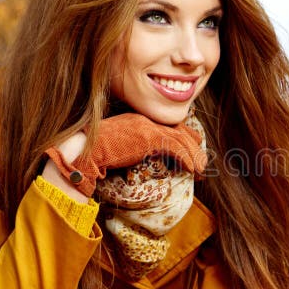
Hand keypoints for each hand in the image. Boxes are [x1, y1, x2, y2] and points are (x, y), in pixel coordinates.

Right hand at [45, 113, 205, 196]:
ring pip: (181, 140)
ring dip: (194, 157)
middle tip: (203, 163)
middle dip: (194, 148)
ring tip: (202, 170)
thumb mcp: (122, 144)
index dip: (186, 137)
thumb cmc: (97, 150)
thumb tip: (145, 155)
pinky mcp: (148, 138)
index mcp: (141, 118)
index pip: (170, 125)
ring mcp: (148, 127)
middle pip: (180, 131)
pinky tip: (193, 170)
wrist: (85, 150)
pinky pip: (175, 148)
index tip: (195, 150)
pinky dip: (186, 159)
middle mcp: (146, 119)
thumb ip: (136, 145)